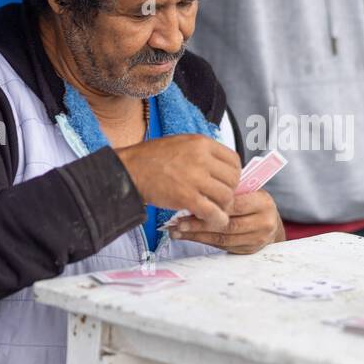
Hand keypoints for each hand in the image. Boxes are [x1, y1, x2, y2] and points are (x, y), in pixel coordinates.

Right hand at [117, 134, 240, 231]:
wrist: (129, 170)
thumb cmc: (150, 158)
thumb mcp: (181, 143)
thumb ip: (203, 153)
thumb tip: (222, 166)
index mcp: (201, 143)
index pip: (234, 160)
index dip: (234, 174)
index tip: (228, 182)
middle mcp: (201, 158)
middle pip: (233, 179)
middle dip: (230, 192)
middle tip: (219, 198)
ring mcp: (194, 178)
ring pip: (226, 196)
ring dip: (223, 206)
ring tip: (213, 209)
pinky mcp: (186, 197)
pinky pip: (213, 212)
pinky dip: (216, 219)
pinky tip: (211, 220)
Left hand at [171, 190, 284, 253]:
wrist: (270, 221)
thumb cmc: (252, 201)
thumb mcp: (247, 190)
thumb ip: (229, 191)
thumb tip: (196, 192)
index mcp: (263, 202)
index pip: (234, 205)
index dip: (211, 206)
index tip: (189, 204)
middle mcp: (264, 222)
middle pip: (227, 225)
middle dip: (199, 225)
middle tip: (177, 223)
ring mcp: (258, 239)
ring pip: (223, 238)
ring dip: (197, 236)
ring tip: (177, 232)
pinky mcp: (249, 250)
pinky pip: (223, 246)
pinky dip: (204, 241)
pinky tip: (189, 237)